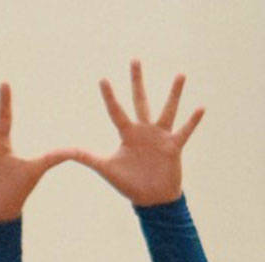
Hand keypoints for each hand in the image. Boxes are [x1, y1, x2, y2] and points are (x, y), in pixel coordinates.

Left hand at [59, 61, 202, 207]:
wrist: (151, 200)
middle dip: (136, 81)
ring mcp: (160, 137)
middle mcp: (144, 130)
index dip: (109, 97)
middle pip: (140, 100)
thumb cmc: (130, 184)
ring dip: (174, 93)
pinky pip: (185, 131)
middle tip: (134, 59)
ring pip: (168, 110)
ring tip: (180, 74)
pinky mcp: (174, 147)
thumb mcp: (105, 169)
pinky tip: (201, 107)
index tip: (102, 79)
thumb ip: (86, 157)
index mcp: (128, 134)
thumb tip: (63, 151)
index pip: (116, 112)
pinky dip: (193, 121)